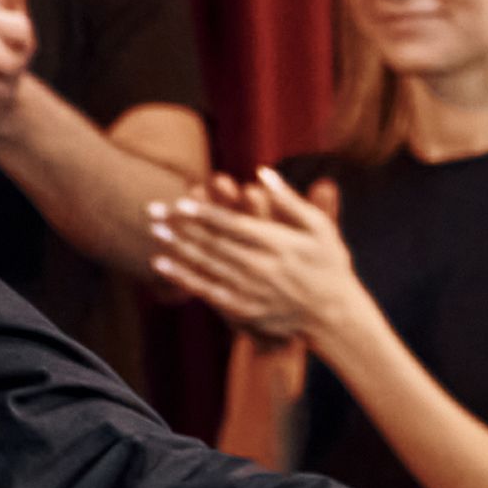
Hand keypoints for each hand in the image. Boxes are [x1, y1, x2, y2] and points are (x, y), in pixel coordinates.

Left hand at [148, 169, 363, 346]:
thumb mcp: (320, 228)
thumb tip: (261, 172)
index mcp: (280, 244)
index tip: (181, 201)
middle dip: (181, 226)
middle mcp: (262, 267)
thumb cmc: (329, 264)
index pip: (235, 225)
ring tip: (154, 231)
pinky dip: (182, 277)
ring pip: (206, 265)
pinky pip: (207, 291)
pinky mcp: (244, 309)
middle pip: (214, 243)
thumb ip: (290, 200)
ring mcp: (251, 290)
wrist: (334, 315)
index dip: (207, 214)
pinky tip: (160, 264)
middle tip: (153, 210)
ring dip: (177, 247)